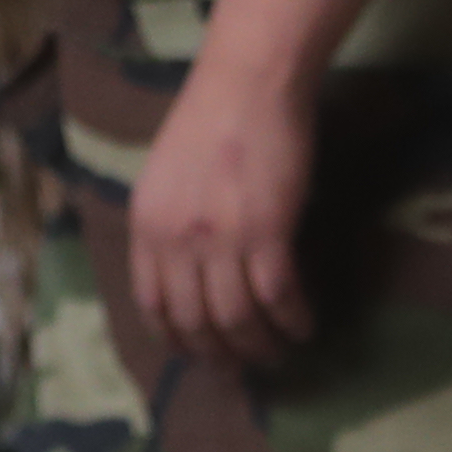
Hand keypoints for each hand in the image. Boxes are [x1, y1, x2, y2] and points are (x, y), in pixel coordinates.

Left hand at [129, 63, 317, 367]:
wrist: (248, 83)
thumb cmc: (213, 120)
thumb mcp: (168, 177)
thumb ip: (171, 223)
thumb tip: (191, 268)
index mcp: (146, 224)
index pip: (154, 304)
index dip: (179, 340)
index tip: (203, 355)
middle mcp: (175, 238)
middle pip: (196, 320)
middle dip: (222, 355)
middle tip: (247, 368)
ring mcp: (219, 237)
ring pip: (237, 317)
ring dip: (262, 345)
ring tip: (281, 353)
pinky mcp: (266, 232)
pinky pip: (278, 296)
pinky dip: (293, 320)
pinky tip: (305, 326)